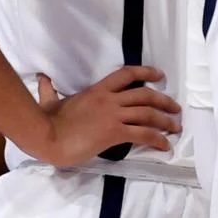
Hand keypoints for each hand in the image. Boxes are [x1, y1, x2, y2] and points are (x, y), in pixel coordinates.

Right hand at [29, 66, 180, 166]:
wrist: (45, 137)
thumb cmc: (47, 121)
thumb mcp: (49, 101)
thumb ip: (49, 89)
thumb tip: (41, 78)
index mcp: (97, 90)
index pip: (126, 74)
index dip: (146, 72)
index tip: (159, 74)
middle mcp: (109, 100)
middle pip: (145, 95)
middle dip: (164, 101)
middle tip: (176, 108)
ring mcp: (113, 115)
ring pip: (148, 114)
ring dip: (166, 120)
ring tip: (176, 127)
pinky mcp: (114, 132)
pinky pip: (143, 134)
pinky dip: (158, 139)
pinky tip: (165, 145)